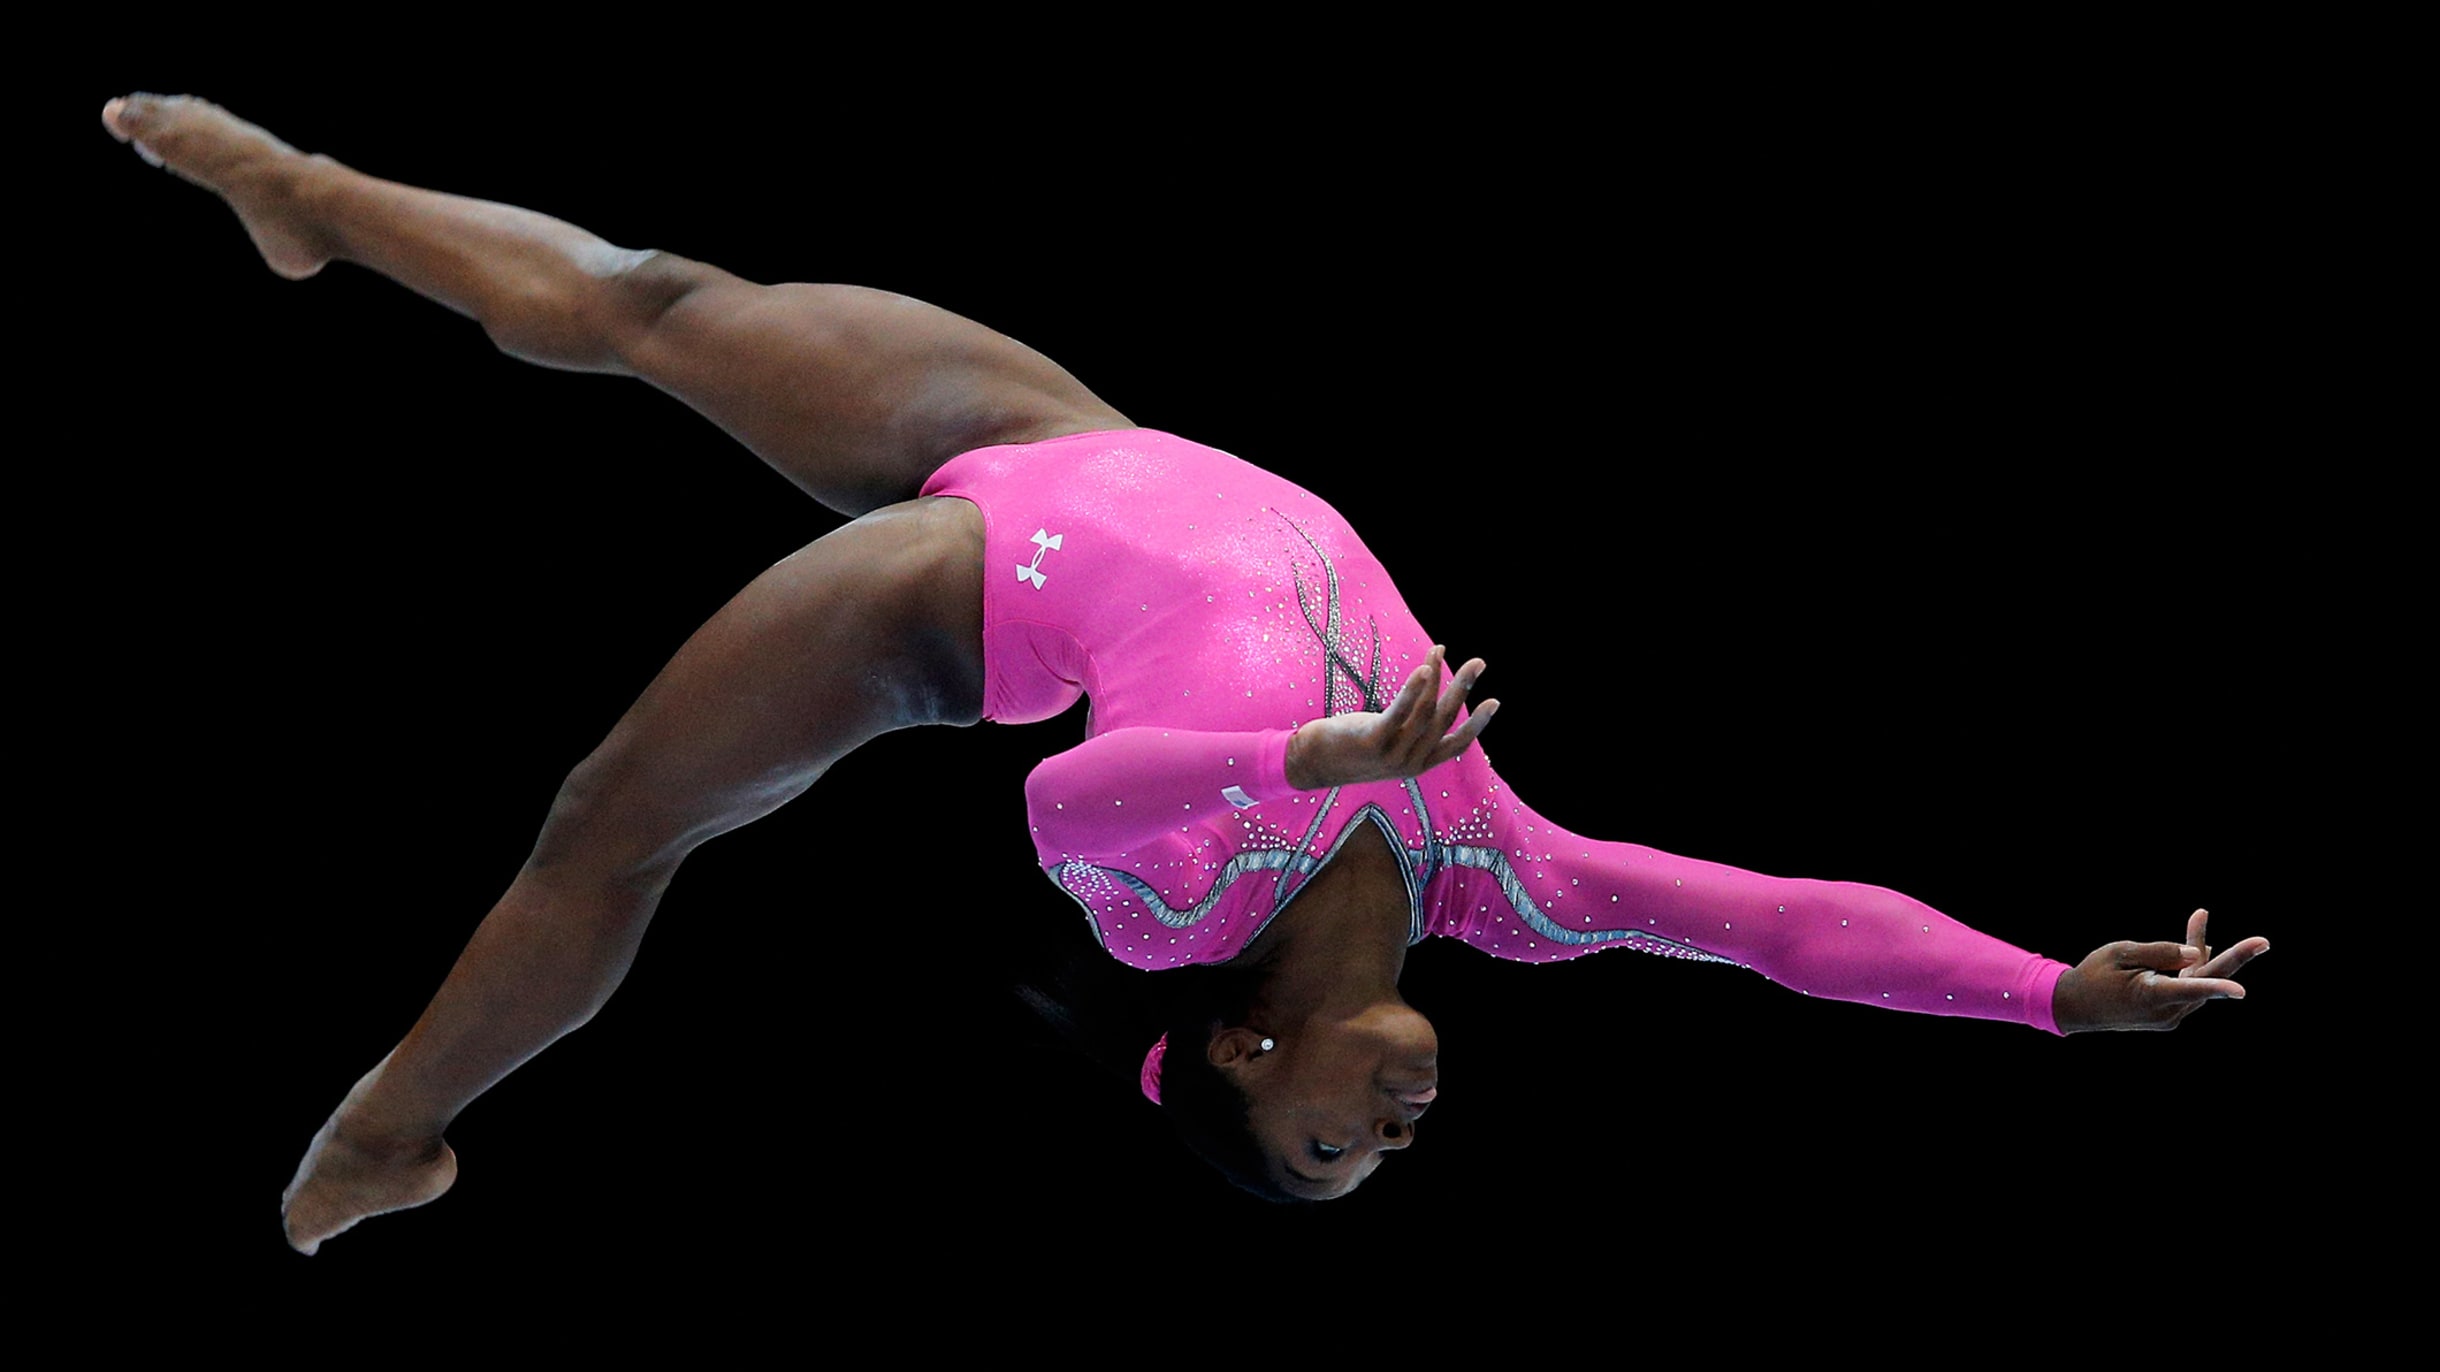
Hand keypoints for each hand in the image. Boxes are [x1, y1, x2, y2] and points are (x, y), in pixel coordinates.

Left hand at [1284, 647, 1497, 788]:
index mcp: (1418, 764)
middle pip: (1445, 720)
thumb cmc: (1349, 748)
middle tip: (1479, 663)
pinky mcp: (1373, 742)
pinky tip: (1424, 668)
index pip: (1456, 744)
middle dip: (1463, 688)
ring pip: (1425, 711)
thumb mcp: (1385, 744)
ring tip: (1440, 650)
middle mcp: (1410, 762)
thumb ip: (1408, 732)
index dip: (1478, 724)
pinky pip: (1400, 712)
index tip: (1494, 701)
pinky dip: (1415, 689)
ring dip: (1437, 676)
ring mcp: (1392, 754)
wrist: (1312, 764)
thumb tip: (1427, 704)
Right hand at [2051, 909, 2268, 1032]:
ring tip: (2199, 917)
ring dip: (2202, 952)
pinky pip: (2190, 987)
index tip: (2241, 991)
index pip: (2190, 989)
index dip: (2217, 988)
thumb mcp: (2120, 953)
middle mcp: (2167, 1012)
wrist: (2075, 1008)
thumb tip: (2198, 954)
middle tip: (2263, 942)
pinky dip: (2193, 967)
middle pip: (2207, 981)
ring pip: (2199, 980)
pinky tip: (2198, 946)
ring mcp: (2171, 1017)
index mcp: (2150, 996)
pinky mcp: (2170, 1014)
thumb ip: (2160, 952)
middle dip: (2235, 959)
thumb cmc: (2094, 975)